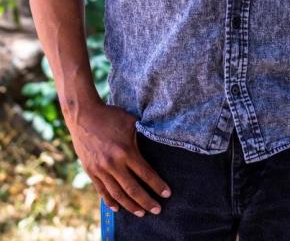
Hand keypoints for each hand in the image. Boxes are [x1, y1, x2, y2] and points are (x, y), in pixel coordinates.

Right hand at [66, 101, 171, 215]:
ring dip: (130, 206)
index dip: (157, 185)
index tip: (167, 194)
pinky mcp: (91, 171)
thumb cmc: (111, 116)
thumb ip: (143, 134)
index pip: (145, 173)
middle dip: (147, 201)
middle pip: (133, 189)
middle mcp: (112, 163)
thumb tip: (158, 141)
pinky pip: (102, 191)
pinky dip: (110, 201)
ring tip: (141, 213)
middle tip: (157, 210)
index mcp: (125, 151)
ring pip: (117, 194)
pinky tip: (118, 208)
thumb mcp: (131, 121)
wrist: (83, 115)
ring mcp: (100, 169)